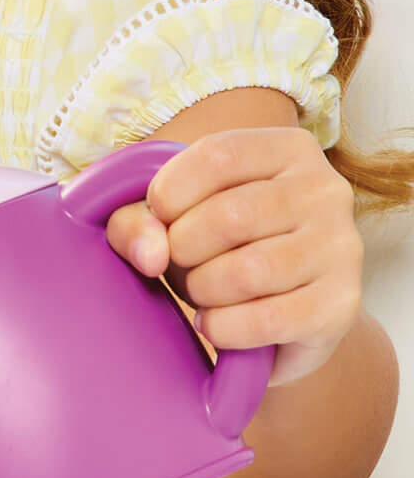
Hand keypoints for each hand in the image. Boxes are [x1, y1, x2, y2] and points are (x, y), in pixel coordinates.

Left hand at [106, 127, 362, 386]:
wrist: (281, 311)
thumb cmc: (215, 246)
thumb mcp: (169, 218)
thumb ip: (135, 220)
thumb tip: (150, 253)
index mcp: (288, 150)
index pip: (217, 156)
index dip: (169, 193)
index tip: (160, 218)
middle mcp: (326, 191)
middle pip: (230, 216)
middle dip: (183, 250)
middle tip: (181, 265)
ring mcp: (342, 247)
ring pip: (249, 271)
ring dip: (202, 290)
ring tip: (202, 292)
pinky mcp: (342, 305)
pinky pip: (268, 320)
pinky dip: (224, 327)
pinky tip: (215, 323)